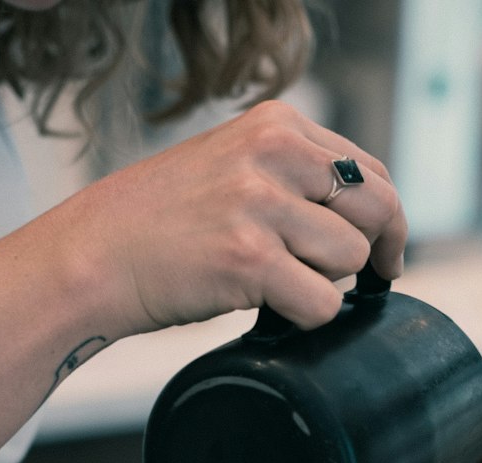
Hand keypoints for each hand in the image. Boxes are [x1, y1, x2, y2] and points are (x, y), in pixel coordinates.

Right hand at [69, 100, 407, 336]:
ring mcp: (260, 205)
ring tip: (279, 283)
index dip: (386, 219)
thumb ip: (295, 177)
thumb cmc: (164, 223)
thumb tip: (369, 219)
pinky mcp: (249, 259)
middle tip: (364, 282)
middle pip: (377, 209)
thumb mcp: (234, 167)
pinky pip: (323, 302)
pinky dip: (306, 317)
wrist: (95, 254)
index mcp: (276, 125)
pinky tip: (271, 309)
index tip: (385, 252)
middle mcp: (273, 154)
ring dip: (326, 283)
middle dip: (376, 252)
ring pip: (351, 258)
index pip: (370, 171)